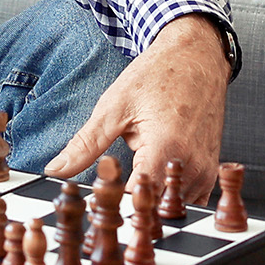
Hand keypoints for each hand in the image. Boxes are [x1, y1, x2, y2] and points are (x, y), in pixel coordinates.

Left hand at [45, 14, 229, 200]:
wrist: (197, 56)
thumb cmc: (158, 76)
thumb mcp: (114, 107)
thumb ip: (85, 145)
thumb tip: (54, 170)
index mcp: (166, 147)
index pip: (137, 199)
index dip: (113, 205)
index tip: (95, 202)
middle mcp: (190, 164)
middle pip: (156, 208)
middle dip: (129, 207)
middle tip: (108, 195)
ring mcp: (205, 169)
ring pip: (173, 208)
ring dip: (151, 204)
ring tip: (130, 183)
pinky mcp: (210, 171)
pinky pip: (189, 200)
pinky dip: (168, 198)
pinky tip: (151, 181)